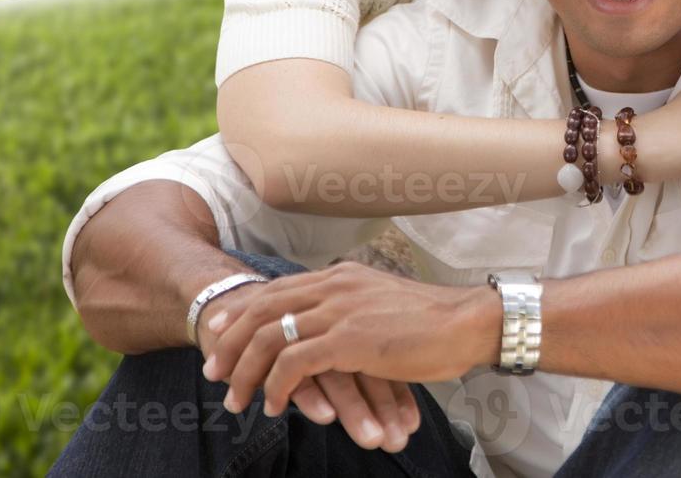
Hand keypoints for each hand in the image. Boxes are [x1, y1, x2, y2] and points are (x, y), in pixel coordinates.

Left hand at [201, 263, 485, 432]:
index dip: (242, 311)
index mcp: (338, 275)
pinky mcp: (349, 339)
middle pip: (262, 309)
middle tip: (213, 371)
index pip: (275, 289)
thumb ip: (349, 308)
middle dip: (231, 342)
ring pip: (270, 336)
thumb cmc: (431, 322)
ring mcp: (339, 310)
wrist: (467, 322)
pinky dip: (277, 386)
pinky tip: (275, 406)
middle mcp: (332, 285)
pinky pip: (294, 362)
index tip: (220, 332)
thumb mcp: (379, 303)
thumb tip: (329, 329)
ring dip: (247, 371)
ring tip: (237, 398)